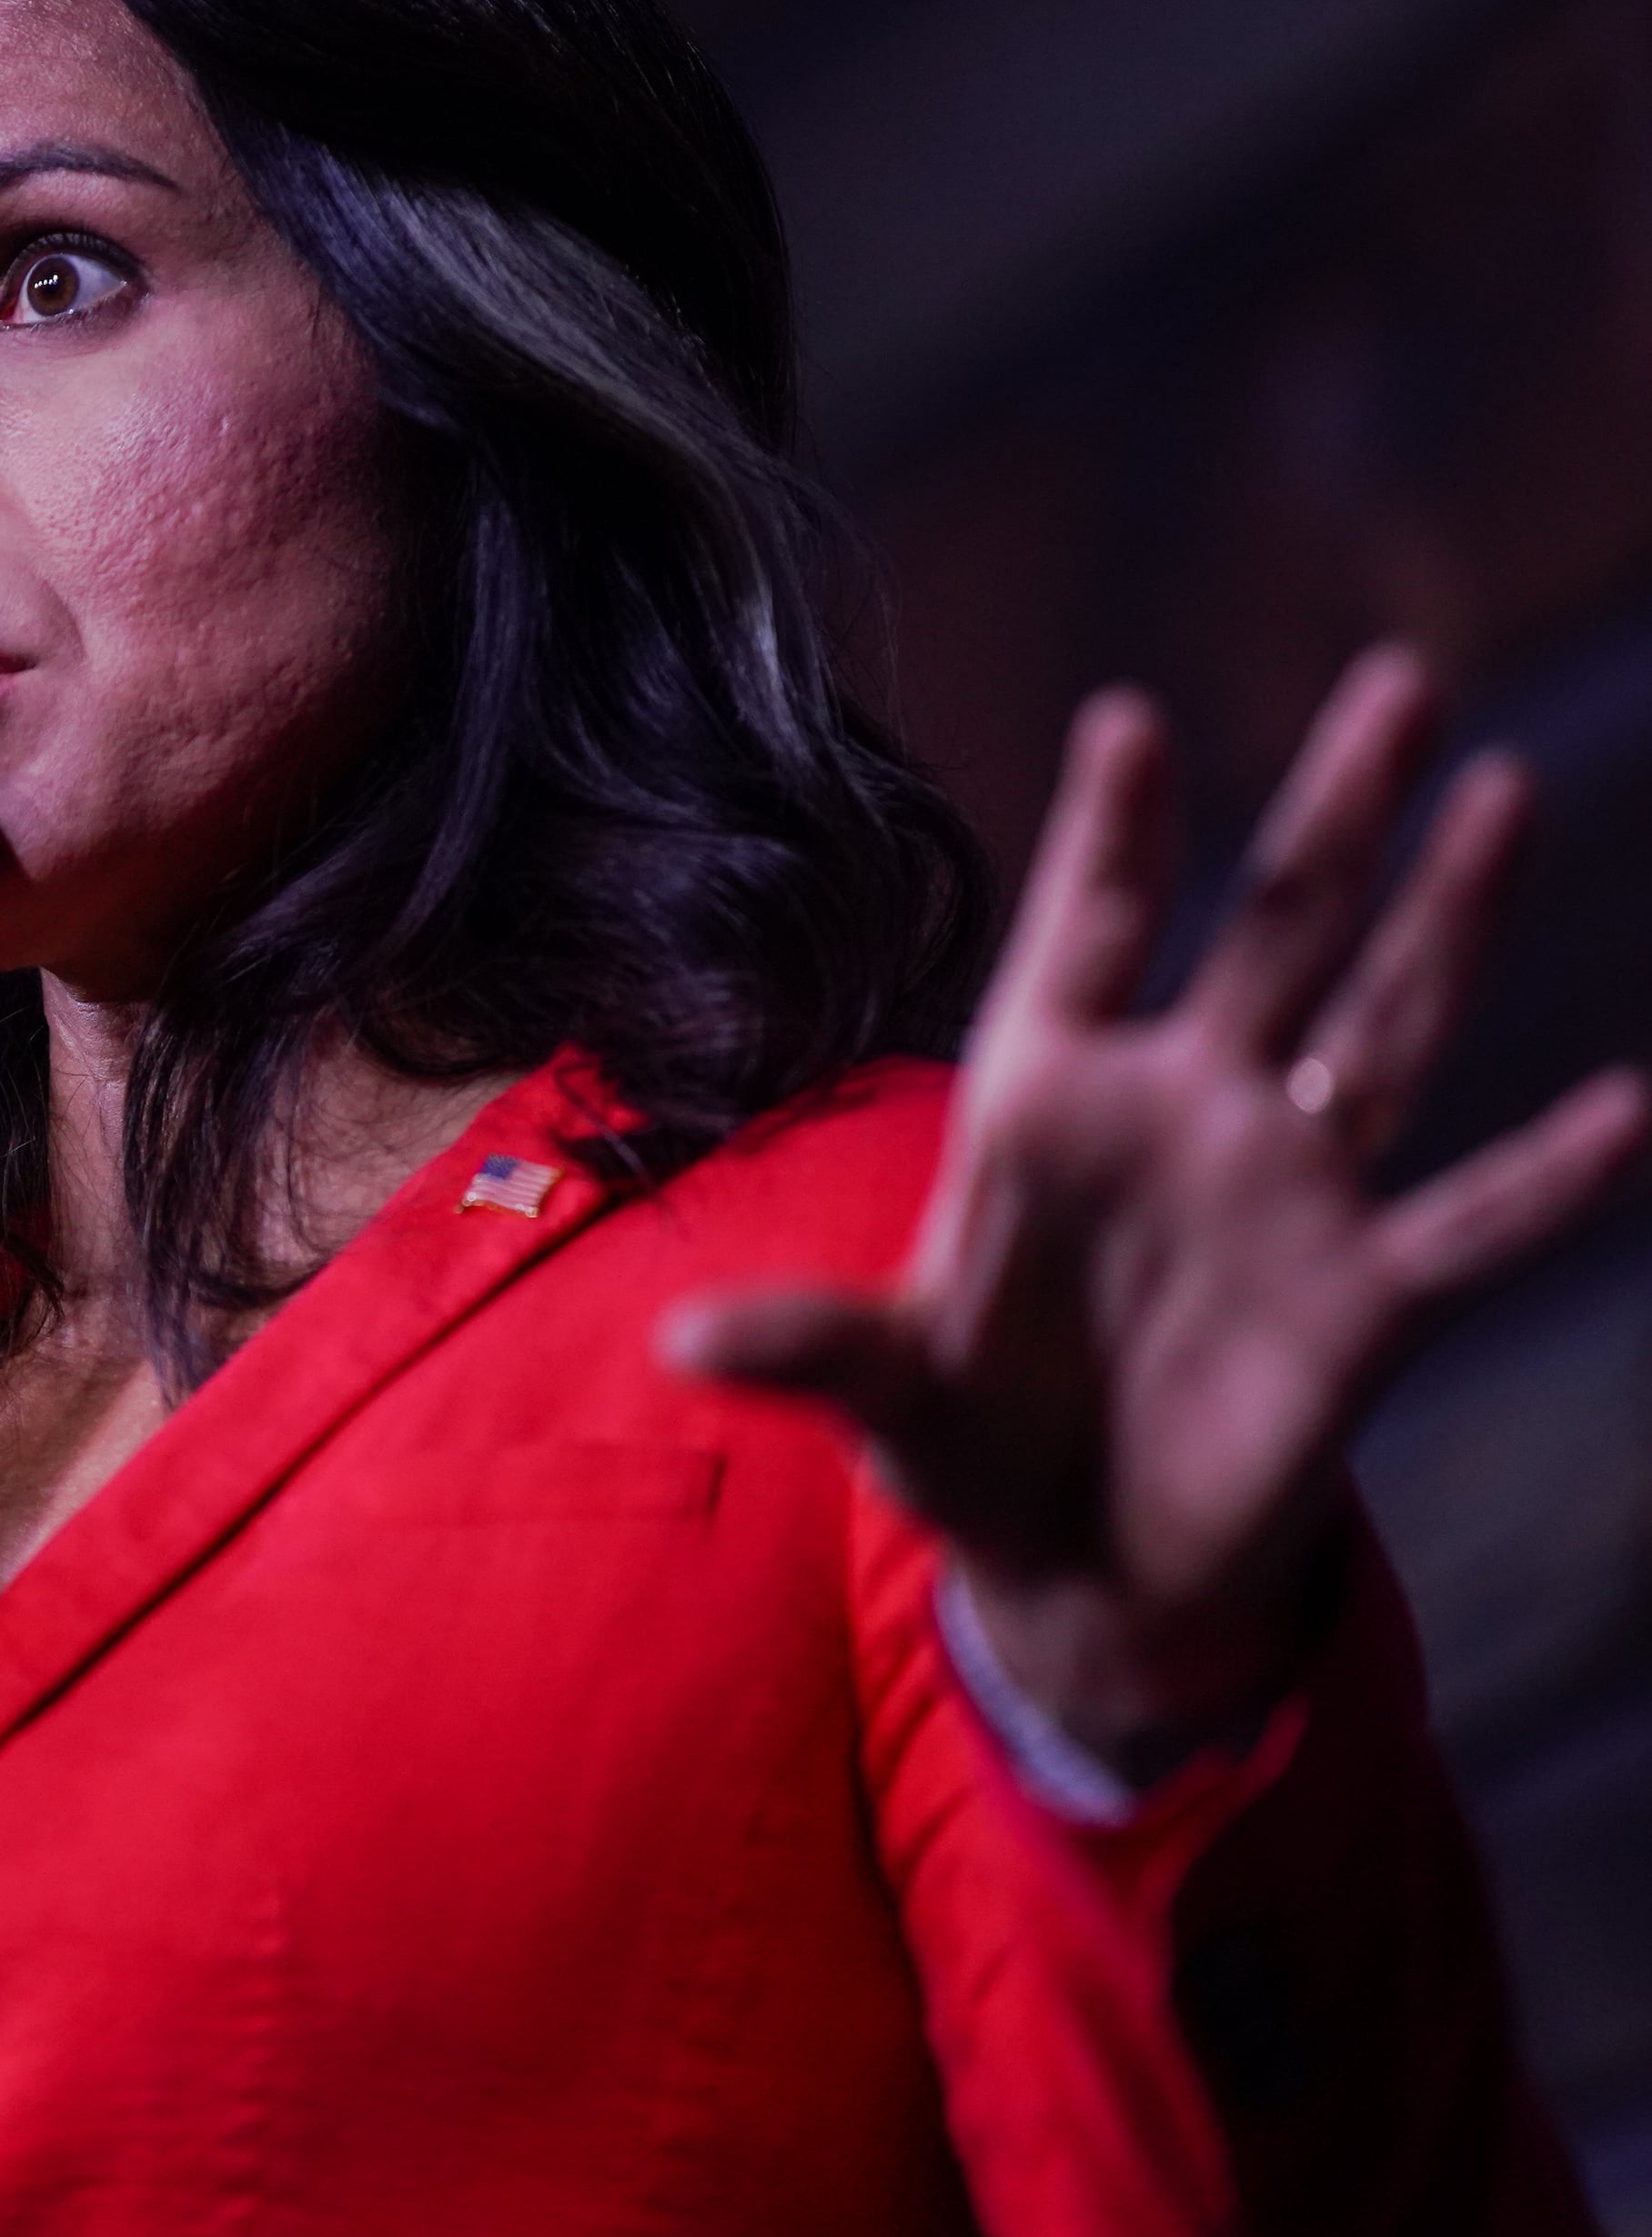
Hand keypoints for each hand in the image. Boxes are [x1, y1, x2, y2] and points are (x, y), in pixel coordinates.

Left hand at [669, 646, 1645, 1765]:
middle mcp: (1183, 1112)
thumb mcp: (879, 1389)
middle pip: (1269, 931)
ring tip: (1505, 791)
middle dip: (1331, 811)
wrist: (1077, 1559)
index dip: (1111, 834)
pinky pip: (1472, 1223)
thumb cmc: (969, 1439)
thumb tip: (679, 1343)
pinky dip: (1550, 1178)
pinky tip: (1626, 1111)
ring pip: (1387, 1023)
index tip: (1129, 716)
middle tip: (1400, 677)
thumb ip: (806, 1346)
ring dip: (1449, 915)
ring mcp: (1286, 1193)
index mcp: (1047, 1103)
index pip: (1080, 934)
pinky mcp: (1365, 1300)